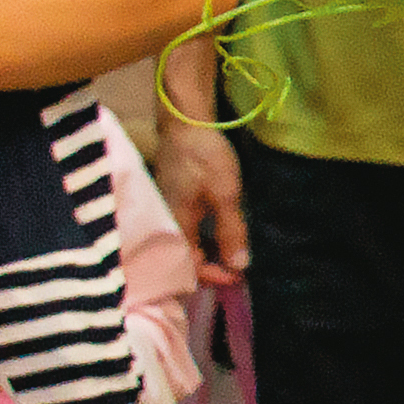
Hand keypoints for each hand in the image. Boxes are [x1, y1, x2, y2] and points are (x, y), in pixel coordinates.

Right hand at [149, 112, 249, 281]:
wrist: (186, 126)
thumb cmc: (204, 158)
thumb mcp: (225, 194)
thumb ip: (231, 231)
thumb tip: (238, 267)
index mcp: (175, 227)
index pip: (188, 268)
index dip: (213, 277)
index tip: (238, 277)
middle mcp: (165, 225)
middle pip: (183, 261)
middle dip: (209, 271)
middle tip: (236, 272)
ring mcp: (166, 214)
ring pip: (184, 247)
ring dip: (207, 256)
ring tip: (232, 259)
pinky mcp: (171, 204)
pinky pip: (185, 233)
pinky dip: (202, 241)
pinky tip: (219, 239)